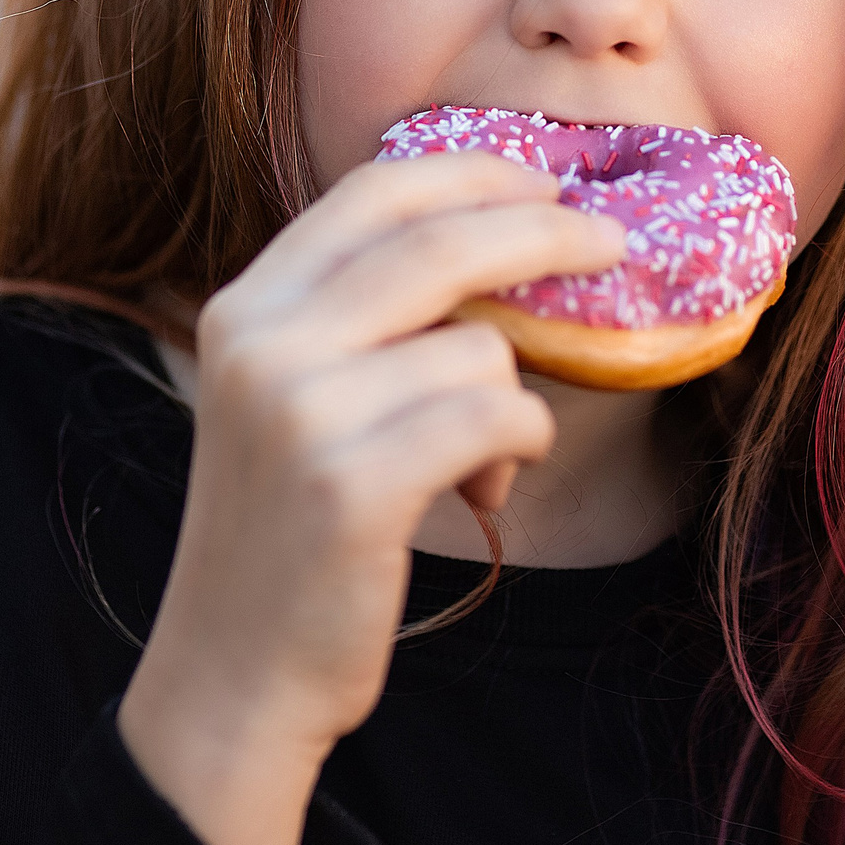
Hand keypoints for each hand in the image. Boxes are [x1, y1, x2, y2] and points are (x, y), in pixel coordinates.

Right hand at [117, 151, 623, 844]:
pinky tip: (486, 492)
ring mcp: (303, 412)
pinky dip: (518, 447)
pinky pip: (496, 419)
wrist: (232, 672)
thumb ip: (356, 318)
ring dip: (511, 403)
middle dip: (546, 233)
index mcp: (246, 307)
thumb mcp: (288, 397)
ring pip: (479, 348)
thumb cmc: (287, 531)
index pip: (371, 192)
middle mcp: (263, 344)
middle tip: (612, 245)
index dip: (471, 172)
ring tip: (480, 464)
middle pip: (440, 243)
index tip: (543, 179)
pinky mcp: (354, 485)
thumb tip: (502, 236)